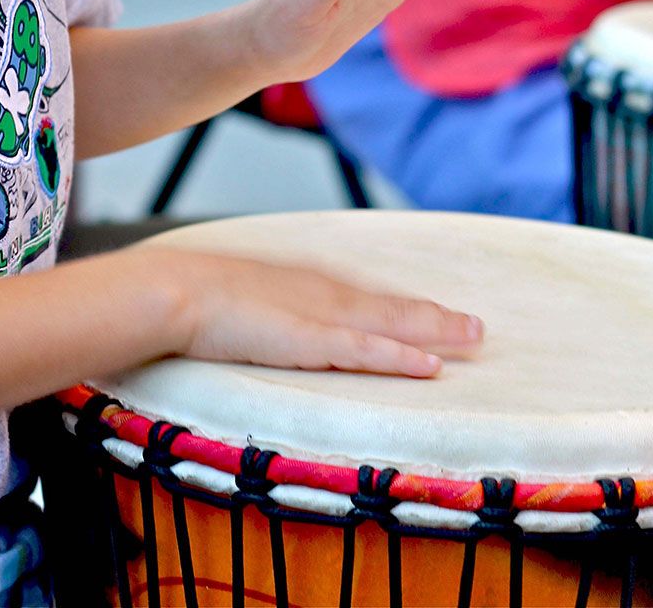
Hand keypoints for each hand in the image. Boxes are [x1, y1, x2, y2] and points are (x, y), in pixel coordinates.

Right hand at [151, 248, 483, 377]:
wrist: (174, 292)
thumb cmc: (196, 301)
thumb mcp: (240, 307)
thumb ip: (263, 318)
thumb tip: (268, 328)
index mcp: (305, 288)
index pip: (367, 302)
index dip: (405, 311)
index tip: (437, 315)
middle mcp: (322, 296)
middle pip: (391, 309)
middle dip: (436, 318)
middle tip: (478, 327)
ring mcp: (318, 317)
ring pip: (390, 326)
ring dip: (434, 332)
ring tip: (473, 339)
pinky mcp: (309, 340)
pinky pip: (364, 352)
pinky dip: (398, 356)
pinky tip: (429, 364)